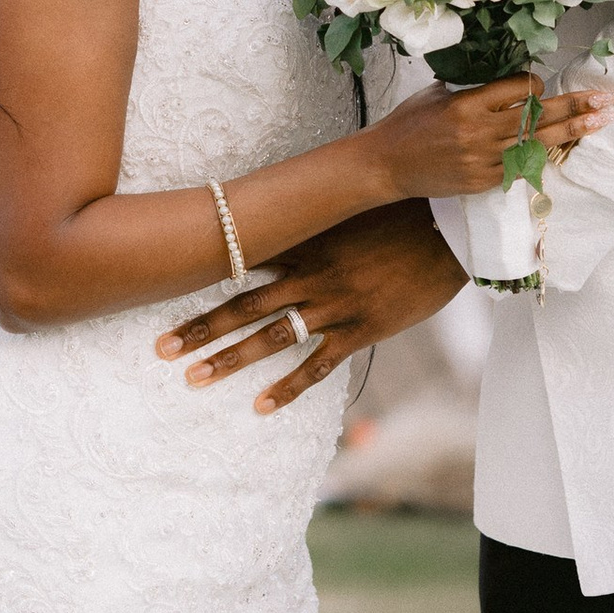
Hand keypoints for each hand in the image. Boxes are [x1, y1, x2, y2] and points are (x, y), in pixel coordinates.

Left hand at [156, 196, 465, 413]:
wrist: (451, 230)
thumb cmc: (402, 212)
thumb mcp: (351, 206)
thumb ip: (315, 216)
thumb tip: (284, 212)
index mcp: (306, 241)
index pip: (242, 259)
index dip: (203, 275)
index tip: (165, 285)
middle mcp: (312, 275)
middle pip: (244, 305)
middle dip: (201, 327)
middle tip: (162, 347)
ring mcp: (335, 306)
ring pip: (271, 337)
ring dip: (230, 359)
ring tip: (194, 377)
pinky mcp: (361, 330)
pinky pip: (317, 365)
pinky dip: (288, 387)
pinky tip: (260, 405)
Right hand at [363, 69, 605, 204]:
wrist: (388, 164)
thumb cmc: (410, 123)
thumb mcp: (440, 93)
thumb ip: (476, 89)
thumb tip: (508, 83)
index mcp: (468, 104)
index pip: (520, 89)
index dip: (535, 85)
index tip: (540, 85)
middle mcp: (479, 133)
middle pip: (539, 117)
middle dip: (575, 107)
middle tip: (605, 101)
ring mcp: (483, 160)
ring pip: (538, 144)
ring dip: (572, 132)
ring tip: (599, 122)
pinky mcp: (483, 181)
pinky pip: (522, 166)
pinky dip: (542, 154)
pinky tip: (563, 147)